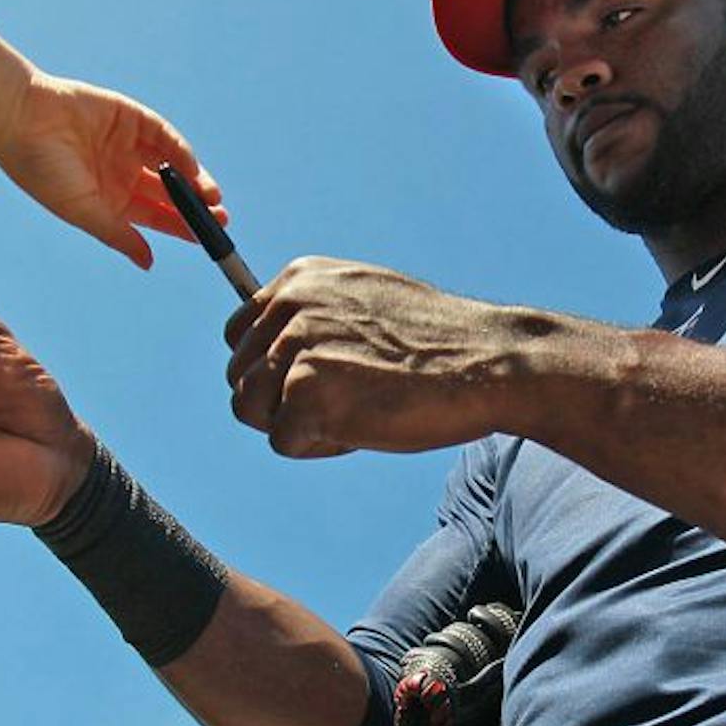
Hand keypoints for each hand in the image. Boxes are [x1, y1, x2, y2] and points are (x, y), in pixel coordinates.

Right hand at [0, 71, 221, 268]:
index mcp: (109, 198)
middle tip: (219, 220)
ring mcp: (127, 144)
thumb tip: (148, 262)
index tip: (206, 240)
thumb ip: (118, 235)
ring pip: (171, 165)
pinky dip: (180, 152)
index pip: (154, 217)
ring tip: (211, 199)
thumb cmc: (42, 171)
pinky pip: (163, 136)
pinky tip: (191, 170)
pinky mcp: (130, 117)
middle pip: (168, 193)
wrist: (19, 119)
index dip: (180, 227)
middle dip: (194, 206)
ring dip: (192, 181)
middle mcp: (121, 172)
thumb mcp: (83, 211)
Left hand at [224, 256, 530, 456]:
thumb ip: (314, 317)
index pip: (239, 335)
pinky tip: (364, 426)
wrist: (486, 362)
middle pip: (240, 377)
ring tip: (353, 411)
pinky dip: (320, 447)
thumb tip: (273, 353)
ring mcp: (296, 348)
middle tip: (346, 400)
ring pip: (251, 410)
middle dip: (282, 402)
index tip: (318, 380)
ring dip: (297, 424)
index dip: (272, 371)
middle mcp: (289, 306)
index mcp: (299, 278)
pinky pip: (283, 441)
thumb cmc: (438, 343)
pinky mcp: (306, 395)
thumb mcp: (365, 302)